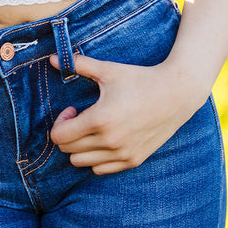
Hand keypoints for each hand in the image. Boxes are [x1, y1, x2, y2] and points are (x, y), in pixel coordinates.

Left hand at [49, 52, 205, 174]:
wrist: (176, 93)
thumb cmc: (140, 79)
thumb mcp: (108, 70)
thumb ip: (78, 65)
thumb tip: (51, 58)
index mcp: (100, 120)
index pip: (60, 137)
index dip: (61, 122)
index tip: (73, 109)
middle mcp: (109, 142)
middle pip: (68, 151)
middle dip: (69, 133)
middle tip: (81, 117)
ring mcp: (122, 154)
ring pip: (82, 163)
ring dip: (81, 147)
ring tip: (94, 128)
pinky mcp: (133, 160)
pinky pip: (100, 169)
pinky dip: (97, 157)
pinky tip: (107, 138)